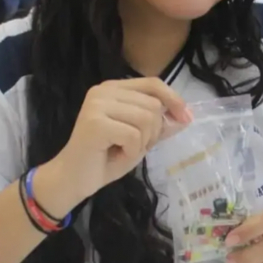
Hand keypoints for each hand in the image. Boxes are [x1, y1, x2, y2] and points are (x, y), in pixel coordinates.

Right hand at [51, 77, 190, 203]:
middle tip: (135, 145)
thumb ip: (162, 125)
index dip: (173, 99)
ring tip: (125, 150)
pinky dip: (132, 151)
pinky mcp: (95, 123)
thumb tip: (188, 116)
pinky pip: (133, 135)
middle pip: (153, 105)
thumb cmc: (107, 157)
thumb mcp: (142, 138)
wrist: (74, 179)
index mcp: (115, 89)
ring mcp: (97, 105)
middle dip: (153, 131)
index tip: (186, 118)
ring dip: (142, 142)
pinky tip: (116, 155)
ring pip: (146, 119)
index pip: (153, 83)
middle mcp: (103, 90)